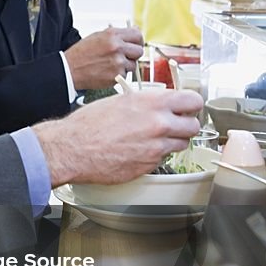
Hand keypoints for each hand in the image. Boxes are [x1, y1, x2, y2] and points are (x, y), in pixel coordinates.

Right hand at [32, 89, 202, 185]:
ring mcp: (156, 147)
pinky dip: (155, 155)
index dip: (191, 105)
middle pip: (193, 126)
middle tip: (174, 125)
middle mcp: (159, 124)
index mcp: (152, 102)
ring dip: (172, 141)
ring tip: (153, 138)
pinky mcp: (149, 165)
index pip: (193, 100)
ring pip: (181, 144)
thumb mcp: (120, 101)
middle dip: (185, 125)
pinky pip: (162, 158)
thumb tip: (160, 105)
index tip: (187, 108)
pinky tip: (138, 150)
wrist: (73, 148)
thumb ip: (147, 103)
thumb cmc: (89, 124)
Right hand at [64, 26, 143, 88]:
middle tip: (125, 57)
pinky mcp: (117, 76)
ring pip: (133, 65)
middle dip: (133, 55)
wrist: (69, 70)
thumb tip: (133, 31)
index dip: (138, 40)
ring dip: (125, 66)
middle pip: (139, 51)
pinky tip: (106, 72)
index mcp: (112, 35)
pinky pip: (125, 75)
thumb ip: (117, 35)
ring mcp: (118, 62)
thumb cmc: (81, 54)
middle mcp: (117, 47)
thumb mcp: (97, 36)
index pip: (137, 35)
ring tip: (110, 65)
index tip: (136, 44)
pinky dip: (118, 75)